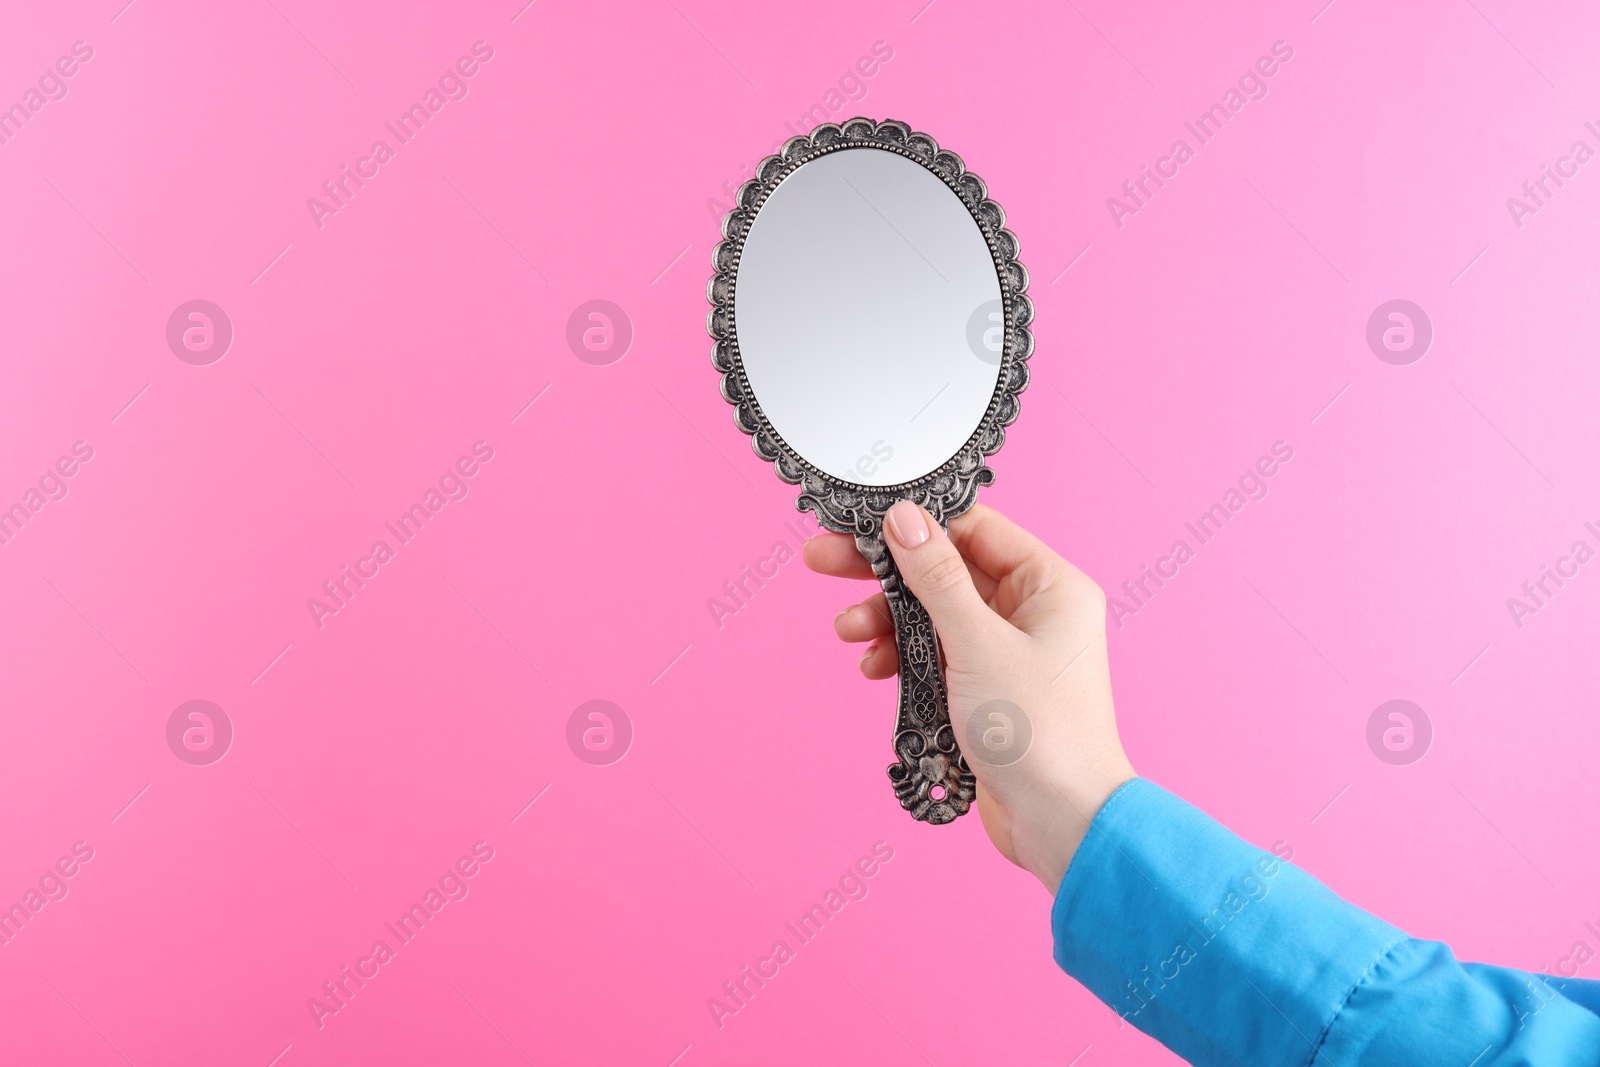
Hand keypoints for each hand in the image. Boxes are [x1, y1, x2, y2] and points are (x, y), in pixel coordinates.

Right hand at [803, 500, 1135, 893]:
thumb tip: (903, 518)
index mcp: (1050, 585)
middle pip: (946, 571)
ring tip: (848, 631)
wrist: (1062, 823)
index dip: (914, 525)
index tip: (860, 525)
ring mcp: (1010, 651)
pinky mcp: (989, 689)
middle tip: (825, 562)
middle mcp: (1034, 611)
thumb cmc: (1040, 733)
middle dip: (885, 572)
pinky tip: (875, 668)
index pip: (973, 529)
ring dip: (888, 620)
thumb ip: (936, 577)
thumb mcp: (977, 643)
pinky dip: (903, 657)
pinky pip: (937, 655)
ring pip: (935, 615)